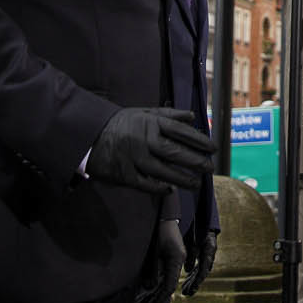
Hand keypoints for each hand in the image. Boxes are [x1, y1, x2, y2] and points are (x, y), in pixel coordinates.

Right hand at [87, 108, 215, 193]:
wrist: (90, 135)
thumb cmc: (122, 124)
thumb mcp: (144, 113)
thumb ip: (169, 115)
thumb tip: (192, 117)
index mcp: (151, 123)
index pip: (181, 132)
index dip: (199, 140)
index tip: (213, 148)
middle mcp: (144, 140)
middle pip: (175, 152)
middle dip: (195, 161)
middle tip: (210, 167)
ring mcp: (134, 158)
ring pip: (163, 171)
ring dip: (182, 179)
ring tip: (197, 183)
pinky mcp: (124, 174)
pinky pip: (146, 184)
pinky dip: (159, 188)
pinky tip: (171, 190)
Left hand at [135, 218, 185, 302]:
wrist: (161, 212)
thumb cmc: (156, 228)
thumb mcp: (152, 249)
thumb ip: (152, 268)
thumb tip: (150, 287)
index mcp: (176, 258)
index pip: (169, 285)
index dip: (158, 299)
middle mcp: (178, 259)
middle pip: (168, 286)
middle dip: (155, 300)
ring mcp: (175, 257)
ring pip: (166, 281)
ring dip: (154, 294)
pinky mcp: (171, 255)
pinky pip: (165, 274)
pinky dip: (156, 284)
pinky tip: (147, 291)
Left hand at [180, 229, 217, 296]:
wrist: (205, 219)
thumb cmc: (198, 228)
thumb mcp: (193, 240)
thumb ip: (191, 255)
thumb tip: (187, 270)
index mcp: (208, 251)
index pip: (203, 270)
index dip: (197, 281)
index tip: (191, 289)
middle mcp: (209, 254)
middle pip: (201, 273)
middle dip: (193, 284)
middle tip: (185, 293)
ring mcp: (207, 254)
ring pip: (199, 271)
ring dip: (192, 280)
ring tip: (184, 290)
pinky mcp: (204, 253)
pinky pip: (198, 266)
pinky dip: (193, 274)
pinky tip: (187, 279)